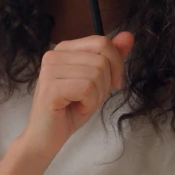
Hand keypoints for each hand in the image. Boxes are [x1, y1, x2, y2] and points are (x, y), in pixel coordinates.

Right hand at [17, 32, 134, 161]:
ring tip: (81, 104)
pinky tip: (77, 108)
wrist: (45, 139)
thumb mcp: (98, 82)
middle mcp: (54, 54)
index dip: (116, 64)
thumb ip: (111, 59)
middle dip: (106, 84)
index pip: (102, 42)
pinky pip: (87, 88)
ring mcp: (50, 70)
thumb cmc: (70, 111)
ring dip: (97, 96)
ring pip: (97, 74)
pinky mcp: (51, 87)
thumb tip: (129, 36)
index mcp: (64, 49)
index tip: (113, 84)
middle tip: (90, 98)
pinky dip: (89, 103)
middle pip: (102, 58)